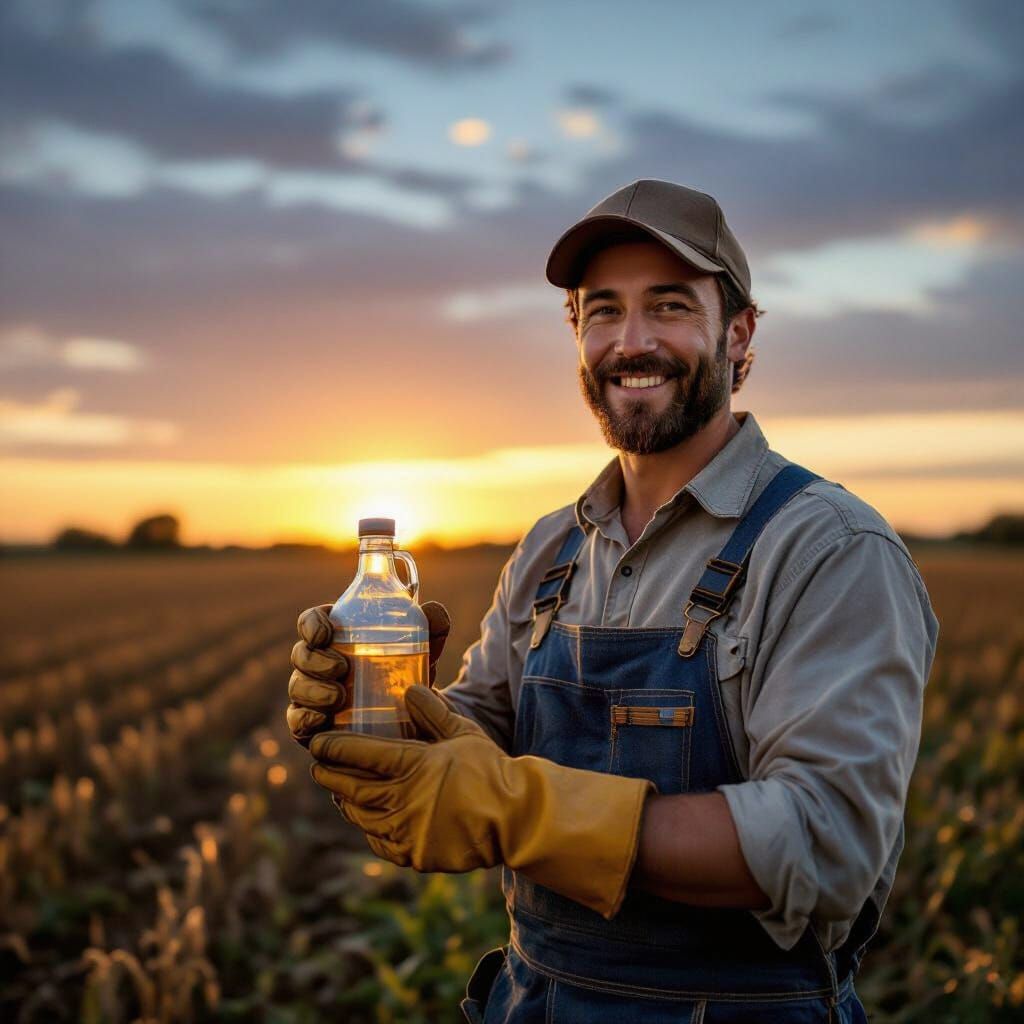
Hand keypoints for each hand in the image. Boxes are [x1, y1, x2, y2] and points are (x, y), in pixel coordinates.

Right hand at [286, 600, 450, 746]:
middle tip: (341, 668)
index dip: (312, 624)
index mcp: (337, 635)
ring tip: (338, 696)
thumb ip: (431, 629)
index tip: (326, 632)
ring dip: (313, 690)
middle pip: (302, 654)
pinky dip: (304, 720)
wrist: (414, 718)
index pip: (312, 621)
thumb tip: (434, 611)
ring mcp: (313, 694)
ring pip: (298, 687)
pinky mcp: (314, 725)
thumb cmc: (408, 673)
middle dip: (315, 660)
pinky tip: (320, 720)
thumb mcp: (422, 652)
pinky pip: (298, 722)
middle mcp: (319, 662)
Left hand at [309, 685, 654, 919]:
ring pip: (361, 818)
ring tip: (339, 792)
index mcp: (412, 765)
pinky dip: (369, 830)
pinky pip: (380, 843)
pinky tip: (368, 821)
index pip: (360, 754)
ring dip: (346, 803)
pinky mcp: (415, 855)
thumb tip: (410, 688)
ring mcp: (407, 832)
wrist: (515, 817)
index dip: (334, 747)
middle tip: (318, 766)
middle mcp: (403, 800)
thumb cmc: (490, 769)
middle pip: (351, 788)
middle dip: (330, 775)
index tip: (316, 743)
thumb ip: (433, 711)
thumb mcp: (462, 732)